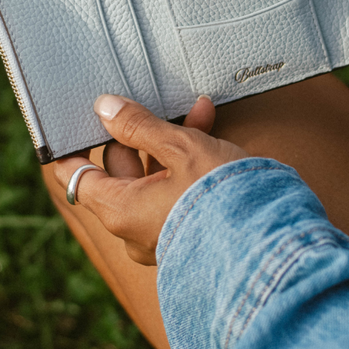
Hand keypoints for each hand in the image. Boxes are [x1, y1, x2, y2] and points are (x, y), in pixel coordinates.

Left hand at [52, 95, 247, 264]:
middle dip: (141, 134)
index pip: (77, 177)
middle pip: (120, 172)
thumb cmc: (223, 197)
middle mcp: (134, 229)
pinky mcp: (188, 233)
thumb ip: (140, 126)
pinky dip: (188, 165)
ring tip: (199, 112)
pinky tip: (210, 133)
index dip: (73, 148)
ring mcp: (161, 234)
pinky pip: (175, 192)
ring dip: (172, 143)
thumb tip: (105, 108)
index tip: (75, 124)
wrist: (275, 243)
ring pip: (154, 177)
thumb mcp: (181, 149)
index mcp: (121, 211)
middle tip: (153, 105)